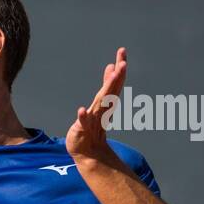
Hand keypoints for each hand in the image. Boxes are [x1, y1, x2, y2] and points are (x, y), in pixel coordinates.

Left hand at [67, 47, 126, 161]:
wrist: (88, 151)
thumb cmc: (93, 126)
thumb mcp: (100, 102)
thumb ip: (107, 85)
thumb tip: (112, 66)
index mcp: (106, 102)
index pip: (114, 83)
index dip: (119, 68)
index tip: (122, 52)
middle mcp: (102, 109)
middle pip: (111, 91)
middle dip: (117, 77)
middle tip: (123, 63)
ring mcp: (94, 119)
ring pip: (101, 104)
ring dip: (106, 92)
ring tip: (112, 79)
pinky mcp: (83, 130)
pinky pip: (83, 123)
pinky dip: (83, 117)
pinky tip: (81, 110)